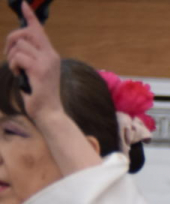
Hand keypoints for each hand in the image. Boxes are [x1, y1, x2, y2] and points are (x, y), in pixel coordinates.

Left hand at [5, 2, 61, 122]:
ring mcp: (46, 62)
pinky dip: (14, 65)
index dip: (29, 16)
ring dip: (12, 56)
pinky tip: (18, 74)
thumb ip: (31, 58)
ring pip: (20, 45)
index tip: (23, 5)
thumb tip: (17, 46)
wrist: (50, 114)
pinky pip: (19, 57)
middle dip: (11, 39)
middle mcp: (50, 55)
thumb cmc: (40, 96)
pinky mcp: (39, 70)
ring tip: (16, 69)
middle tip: (7, 54)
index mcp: (51, 55)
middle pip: (26, 32)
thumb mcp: (36, 73)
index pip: (39, 30)